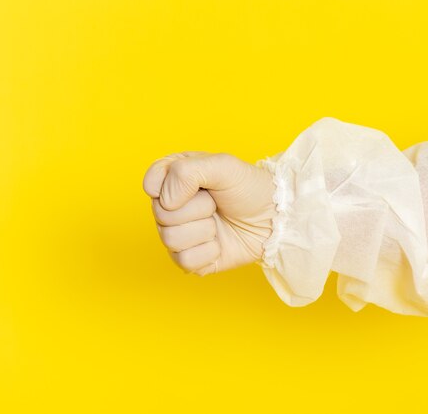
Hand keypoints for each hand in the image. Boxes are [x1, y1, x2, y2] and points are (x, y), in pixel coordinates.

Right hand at [143, 151, 276, 275]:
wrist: (275, 221)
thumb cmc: (251, 189)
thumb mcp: (224, 166)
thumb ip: (187, 172)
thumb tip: (165, 200)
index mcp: (175, 178)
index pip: (151, 184)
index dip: (173, 187)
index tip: (200, 185)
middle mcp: (173, 207)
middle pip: (161, 214)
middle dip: (197, 209)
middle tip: (216, 203)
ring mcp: (180, 234)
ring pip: (170, 239)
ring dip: (204, 231)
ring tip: (219, 222)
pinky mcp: (191, 259)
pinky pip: (184, 261)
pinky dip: (208, 252)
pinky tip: (219, 244)